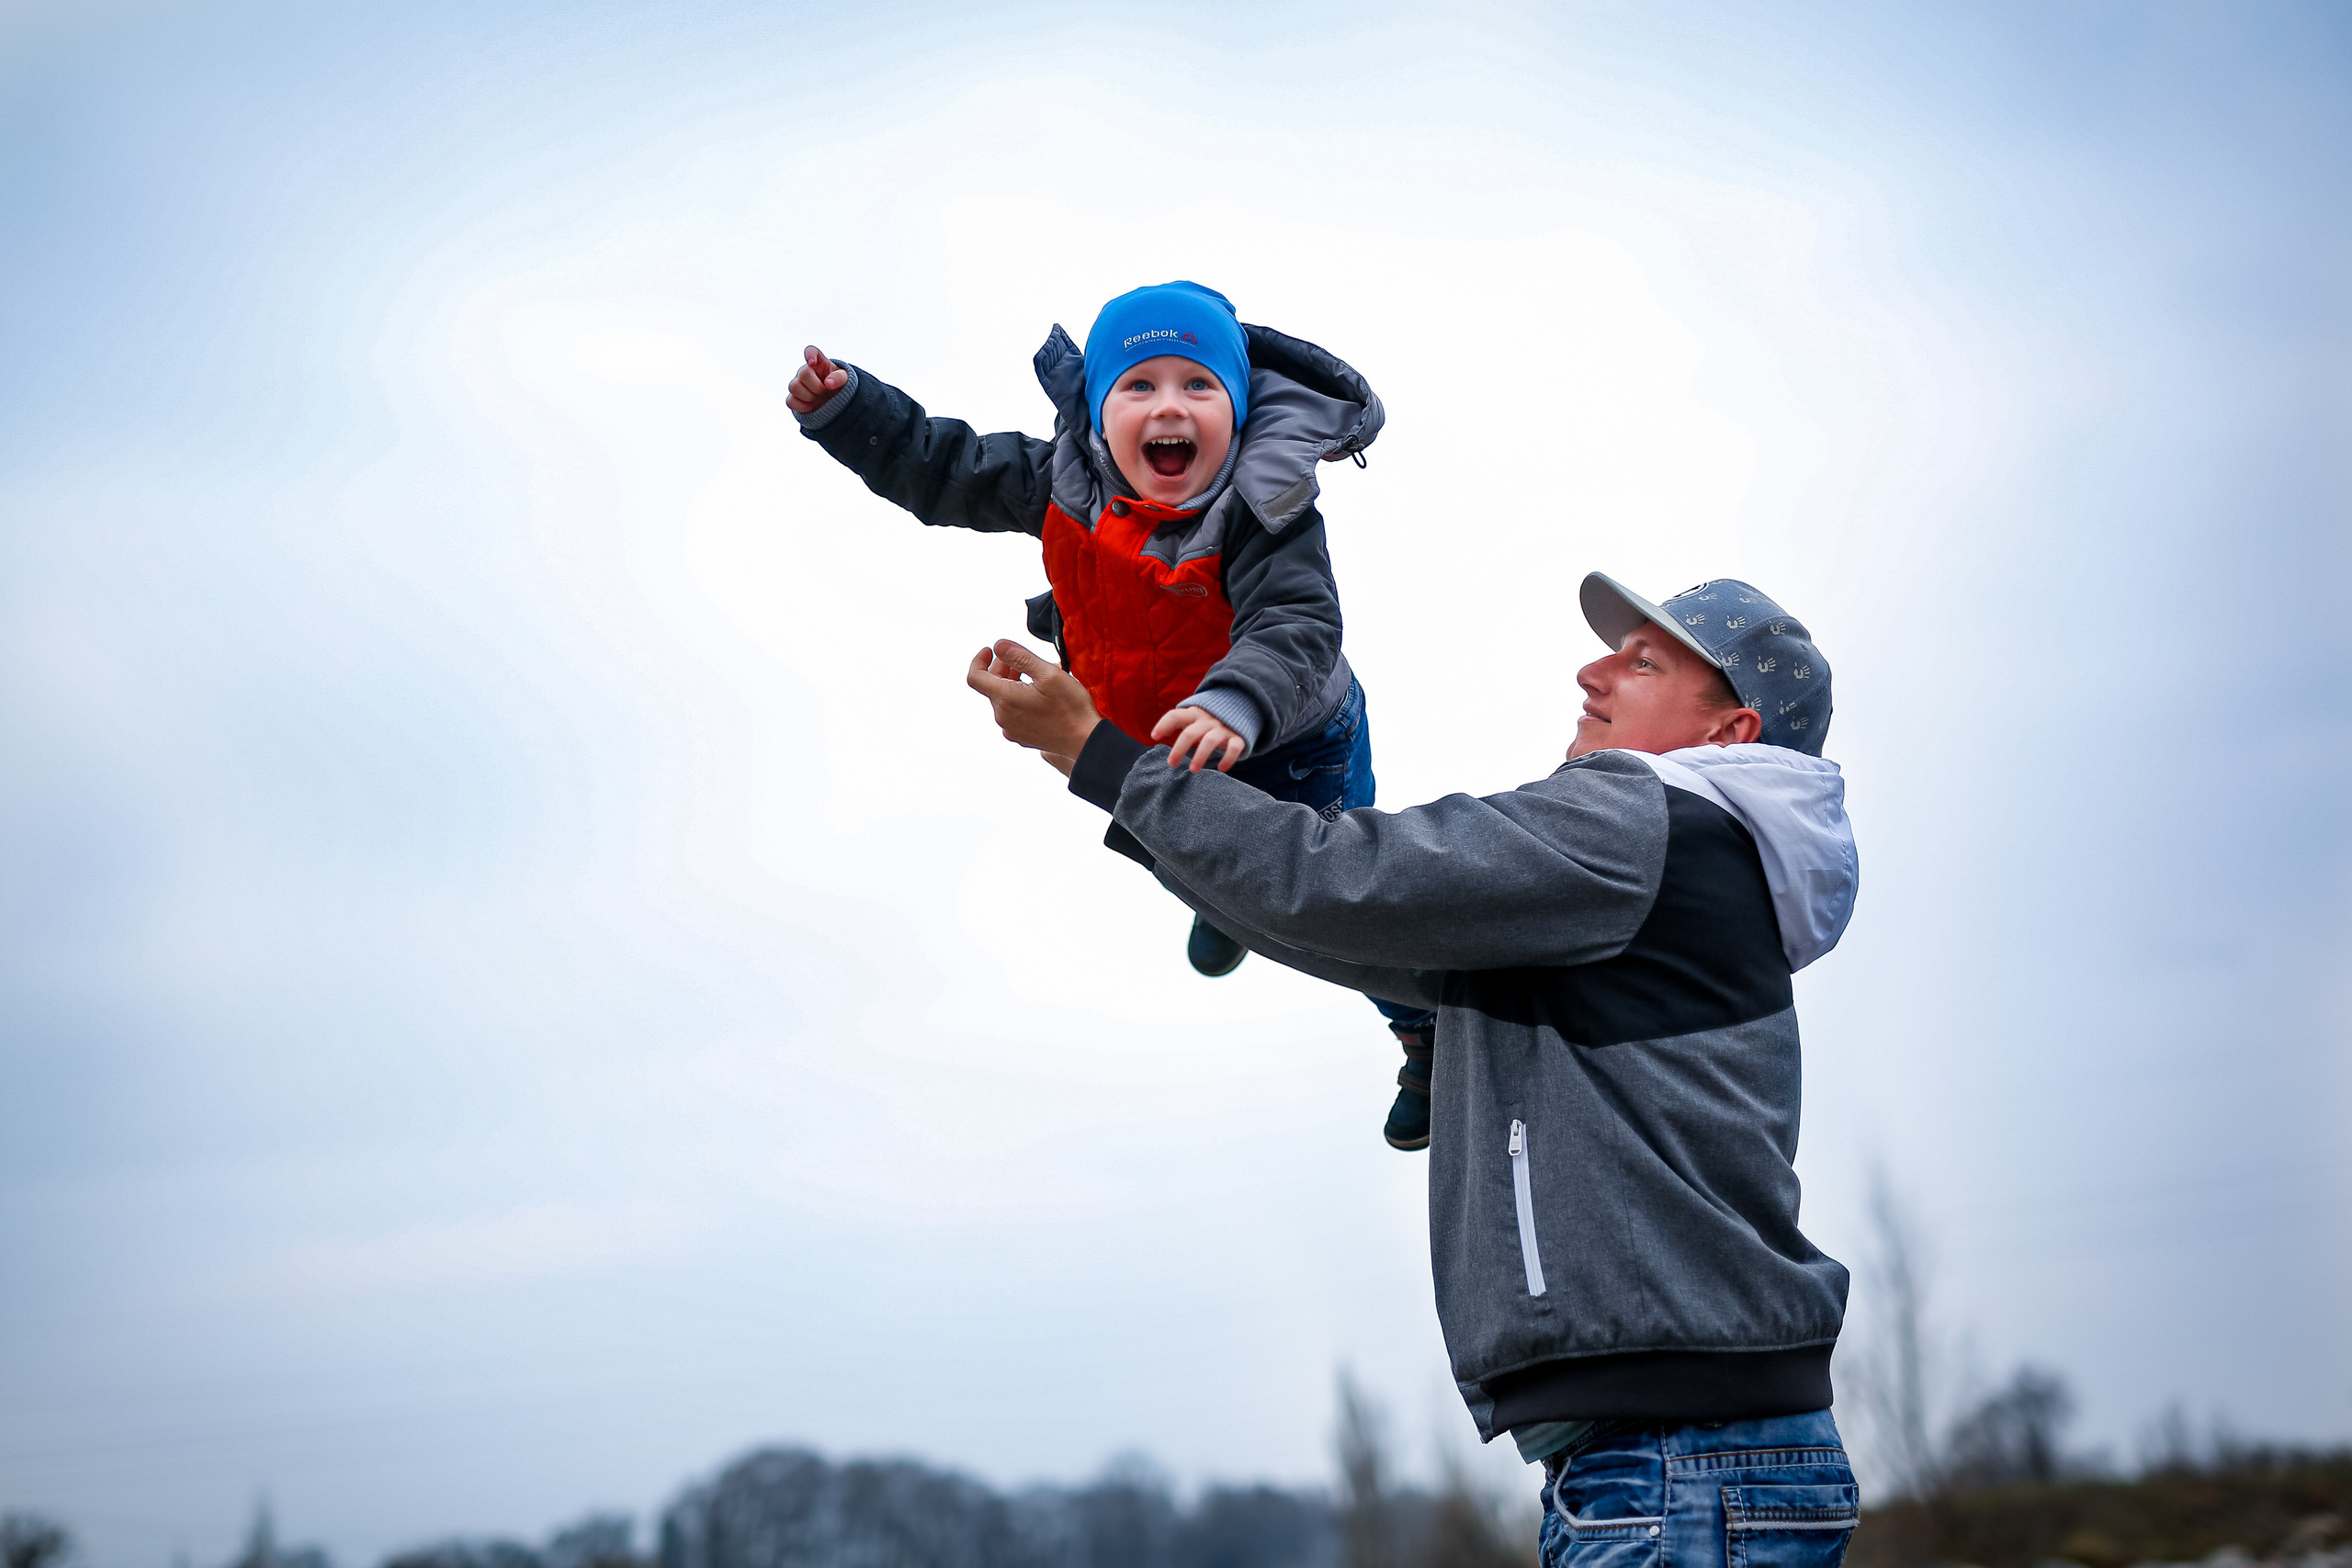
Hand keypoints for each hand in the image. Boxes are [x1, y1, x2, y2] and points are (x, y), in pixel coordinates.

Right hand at [787, 345, 849, 413]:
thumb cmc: (840, 386)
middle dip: (815, 385)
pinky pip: (790, 401)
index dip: (809, 355)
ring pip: (793, 387)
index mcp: (819, 362)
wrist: (837, 403)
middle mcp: (806, 371)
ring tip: (817, 398)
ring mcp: (799, 384)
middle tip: (823, 391)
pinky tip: (811, 407)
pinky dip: (800, 406)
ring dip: (807, 396)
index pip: (811, 351)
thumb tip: (828, 383)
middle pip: (803, 373)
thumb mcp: (845, 379)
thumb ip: (839, 377)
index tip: (812, 363)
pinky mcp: (795, 398)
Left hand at [965, 640, 1100, 761]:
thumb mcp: (1048, 674)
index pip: (976, 677)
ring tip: (1037, 674)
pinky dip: (1019, 697)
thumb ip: (1020, 656)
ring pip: (1003, 698)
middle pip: (992, 686)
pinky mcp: (1021, 735)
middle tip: (1024, 659)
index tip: (991, 650)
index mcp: (1006, 699)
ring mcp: (1011, 729)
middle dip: (1003, 668)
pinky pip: (1012, 712)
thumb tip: (999, 645)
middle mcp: (1003, 717)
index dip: (979, 660)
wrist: (1085, 741)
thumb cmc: (1071, 708)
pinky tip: (1039, 693)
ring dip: (1013, 682)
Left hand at [1152, 706, 1245, 772]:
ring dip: (1200, 756)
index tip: (1154, 737)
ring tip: (1192, 770)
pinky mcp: (1238, 737)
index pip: (1176, 715)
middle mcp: (1208, 719)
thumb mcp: (1195, 717)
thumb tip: (1154, 735)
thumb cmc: (1210, 720)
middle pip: (1191, 733)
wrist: (1241, 712)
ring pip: (1210, 741)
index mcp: (1195, 713)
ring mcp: (1224, 728)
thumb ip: (1179, 722)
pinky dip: (1228, 758)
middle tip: (1171, 764)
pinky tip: (1221, 769)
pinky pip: (1234, 748)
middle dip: (1179, 749)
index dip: (1164, 724)